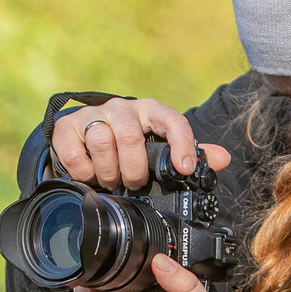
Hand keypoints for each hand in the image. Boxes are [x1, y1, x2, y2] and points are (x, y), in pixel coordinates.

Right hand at [51, 97, 230, 188]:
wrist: (86, 137)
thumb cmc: (130, 146)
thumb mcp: (161, 150)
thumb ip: (192, 155)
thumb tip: (223, 159)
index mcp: (151, 112)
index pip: (171, 120)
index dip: (180, 143)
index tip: (183, 168)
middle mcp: (122, 108)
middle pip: (130, 136)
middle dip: (133, 169)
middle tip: (134, 183)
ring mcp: (93, 115)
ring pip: (102, 142)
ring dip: (108, 172)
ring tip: (111, 181)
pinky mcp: (67, 126)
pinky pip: (74, 151)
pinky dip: (83, 171)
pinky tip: (89, 174)